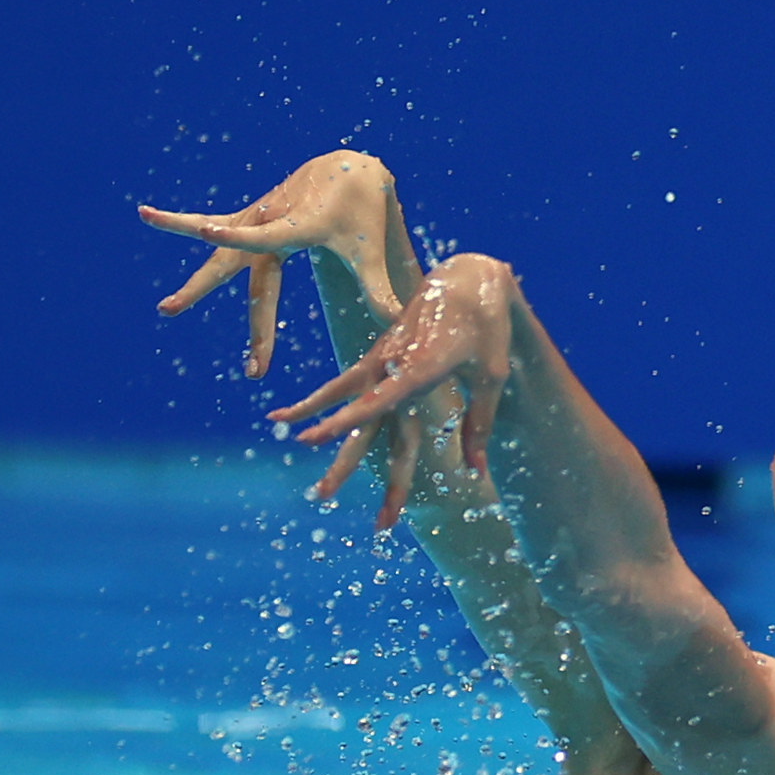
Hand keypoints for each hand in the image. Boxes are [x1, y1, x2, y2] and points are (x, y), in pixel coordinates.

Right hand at [141, 151, 415, 375]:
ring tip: (165, 306)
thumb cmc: (362, 215)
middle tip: (170, 310)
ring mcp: (256, 219)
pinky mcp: (250, 218)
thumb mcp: (370, 252)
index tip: (211, 230)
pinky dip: (183, 223)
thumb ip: (378, 288)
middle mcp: (271, 220)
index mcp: (300, 227)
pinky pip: (214, 225)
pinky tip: (147, 214)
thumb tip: (394, 321)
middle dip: (204, 287)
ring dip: (196, 281)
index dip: (242, 235)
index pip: (267, 236)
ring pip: (221, 253)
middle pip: (233, 259)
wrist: (350, 171)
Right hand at [268, 253, 519, 527]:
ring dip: (326, 439)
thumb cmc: (487, 328)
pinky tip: (282, 420)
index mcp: (419, 368)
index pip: (376, 403)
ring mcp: (381, 362)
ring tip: (305, 472)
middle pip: (364, 424)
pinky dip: (314, 403)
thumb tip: (475, 472)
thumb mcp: (492, 376)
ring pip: (347, 408)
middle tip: (322, 496)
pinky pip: (340, 385)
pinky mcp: (377, 357)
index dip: (345, 423)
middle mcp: (392, 366)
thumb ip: (478, 425)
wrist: (467, 278)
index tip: (313, 439)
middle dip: (344, 463)